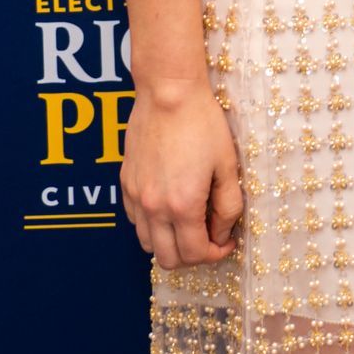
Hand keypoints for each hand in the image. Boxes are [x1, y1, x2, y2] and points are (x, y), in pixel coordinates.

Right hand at [120, 81, 242, 267]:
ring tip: (191, 223)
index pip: (195, 253)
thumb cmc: (203, 124)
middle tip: (210, 238)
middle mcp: (154, 208)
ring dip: (170, 244)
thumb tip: (222, 233)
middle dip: (193, 256)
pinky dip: (153, 226)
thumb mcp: (227, 164)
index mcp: (182, 205)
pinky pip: (136, 221)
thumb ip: (228, 204)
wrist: (168, 94)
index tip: (227, 243)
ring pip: (148, 244)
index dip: (215, 254)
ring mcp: (136, 197)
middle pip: (168, 259)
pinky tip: (171, 207)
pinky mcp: (125, 184)